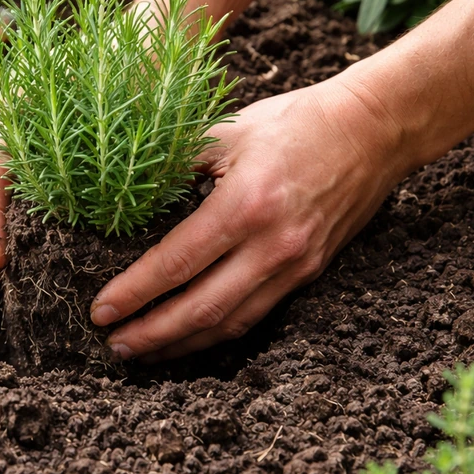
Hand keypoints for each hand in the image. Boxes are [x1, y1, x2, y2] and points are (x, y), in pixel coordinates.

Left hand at [89, 74, 411, 361]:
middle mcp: (272, 246)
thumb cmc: (295, 122)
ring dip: (182, 342)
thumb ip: (178, 162)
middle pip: (200, 309)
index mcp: (244, 206)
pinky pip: (257, 314)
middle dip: (151, 334)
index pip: (176, 264)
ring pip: (230, 322)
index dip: (134, 292)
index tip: (101, 311)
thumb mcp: (229, 130)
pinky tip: (192, 335)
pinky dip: (219, 331)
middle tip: (113, 345)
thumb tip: (127, 190)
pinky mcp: (310, 272)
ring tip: (144, 352)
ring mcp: (295, 265)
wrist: (373, 130)